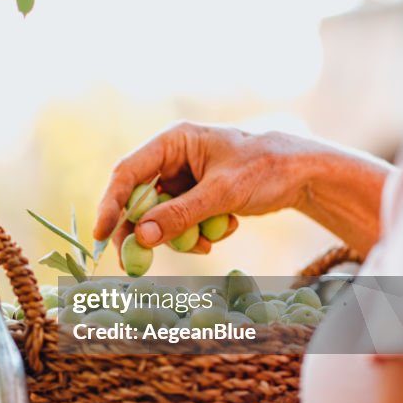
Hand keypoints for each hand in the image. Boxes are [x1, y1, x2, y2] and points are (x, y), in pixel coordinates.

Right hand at [93, 123, 389, 257]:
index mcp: (173, 141)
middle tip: (137, 261)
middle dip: (144, 230)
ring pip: (161, 215)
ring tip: (209, 240)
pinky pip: (181, 221)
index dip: (110, 204)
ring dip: (180, 234)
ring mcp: (184, 177)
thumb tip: (142, 237)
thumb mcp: (221, 193)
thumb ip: (181, 214)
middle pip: (138, 198)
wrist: (301, 173)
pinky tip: (223, 232)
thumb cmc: (264, 168)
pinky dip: (197, 233)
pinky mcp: (196, 195)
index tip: (101, 235)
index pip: (128, 172)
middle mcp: (173, 157)